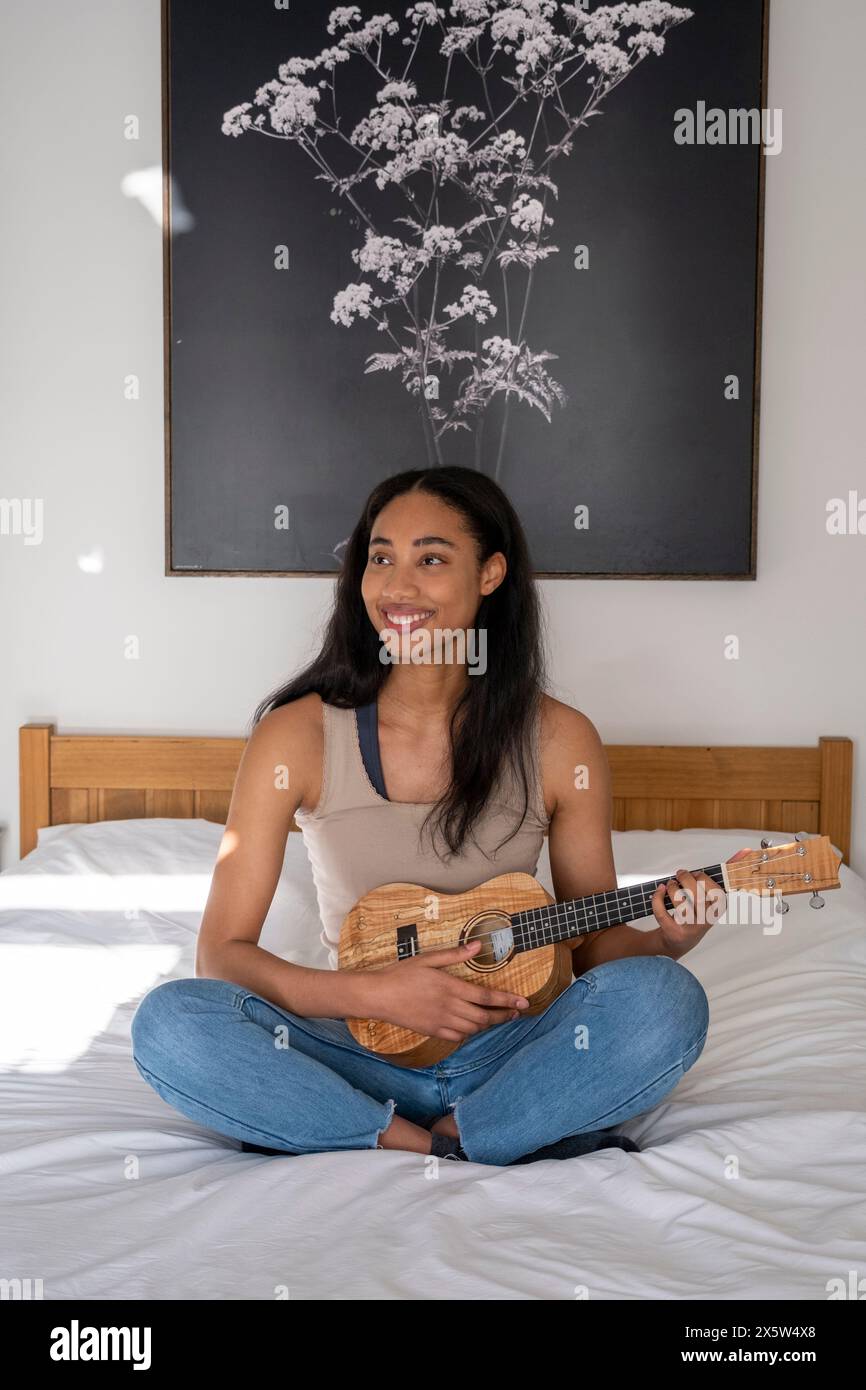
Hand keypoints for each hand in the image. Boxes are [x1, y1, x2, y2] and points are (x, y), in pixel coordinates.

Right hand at [371, 940, 530, 1041]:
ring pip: (473, 1029)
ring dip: (487, 1024)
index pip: (487, 996)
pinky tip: (471, 1026)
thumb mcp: (428, 958)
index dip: (507, 1000)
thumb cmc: (402, 974)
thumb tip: (478, 946)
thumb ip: (455, 954)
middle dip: (503, 1016)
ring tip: (496, 1018)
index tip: (523, 1002)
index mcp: (450, 987)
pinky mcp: (432, 1031)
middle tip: (515, 1013)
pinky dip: (469, 1033)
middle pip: (484, 1016)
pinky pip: (457, 1037)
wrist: (378, 996)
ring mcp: (441, 1022)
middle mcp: (449, 1007)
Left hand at [651, 868, 725, 959]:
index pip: (716, 892)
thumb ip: (713, 883)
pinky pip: (662, 912)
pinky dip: (657, 898)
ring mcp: (690, 927)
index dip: (703, 878)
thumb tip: (733, 859)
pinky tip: (660, 890)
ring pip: (680, 902)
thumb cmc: (694, 917)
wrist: (680, 941)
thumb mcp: (709, 903)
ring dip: (672, 888)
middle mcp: (706, 920)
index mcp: (717, 911)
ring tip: (671, 884)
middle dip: (685, 879)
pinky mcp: (674, 931)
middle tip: (680, 874)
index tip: (695, 873)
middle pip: (697, 895)